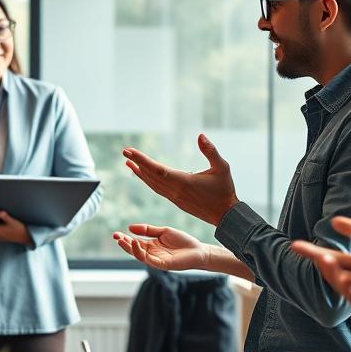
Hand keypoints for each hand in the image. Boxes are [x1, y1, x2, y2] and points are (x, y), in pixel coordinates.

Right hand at [113, 224, 211, 270]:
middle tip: (115, 236)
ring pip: (139, 255)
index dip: (125, 238)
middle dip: (124, 244)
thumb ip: (148, 230)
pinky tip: (136, 243)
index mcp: (151, 246)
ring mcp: (156, 260)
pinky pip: (148, 259)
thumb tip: (130, 227)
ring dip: (130, 248)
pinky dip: (140, 252)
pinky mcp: (162, 265)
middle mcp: (152, 254)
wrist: (199, 251)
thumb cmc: (183, 241)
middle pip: (134, 250)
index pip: (135, 243)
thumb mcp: (163, 231)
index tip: (116, 233)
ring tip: (122, 240)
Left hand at [123, 133, 239, 225]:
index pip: (157, 169)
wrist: (225, 216)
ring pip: (153, 184)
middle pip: (151, 176)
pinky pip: (157, 189)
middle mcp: (175, 191)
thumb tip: (200, 135)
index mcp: (184, 182)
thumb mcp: (222, 168)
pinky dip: (148, 181)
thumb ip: (211, 151)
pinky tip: (143, 175)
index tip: (129, 151)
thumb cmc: (225, 190)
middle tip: (125, 152)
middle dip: (137, 163)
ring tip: (129, 163)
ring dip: (140, 173)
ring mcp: (174, 197)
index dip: (142, 160)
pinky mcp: (176, 201)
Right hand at [290, 198, 350, 339]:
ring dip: (329, 269)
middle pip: (339, 258)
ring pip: (340, 275)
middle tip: (296, 245)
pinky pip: (349, 293)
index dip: (349, 229)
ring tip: (322, 260)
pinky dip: (343, 286)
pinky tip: (345, 280)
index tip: (334, 221)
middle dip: (316, 253)